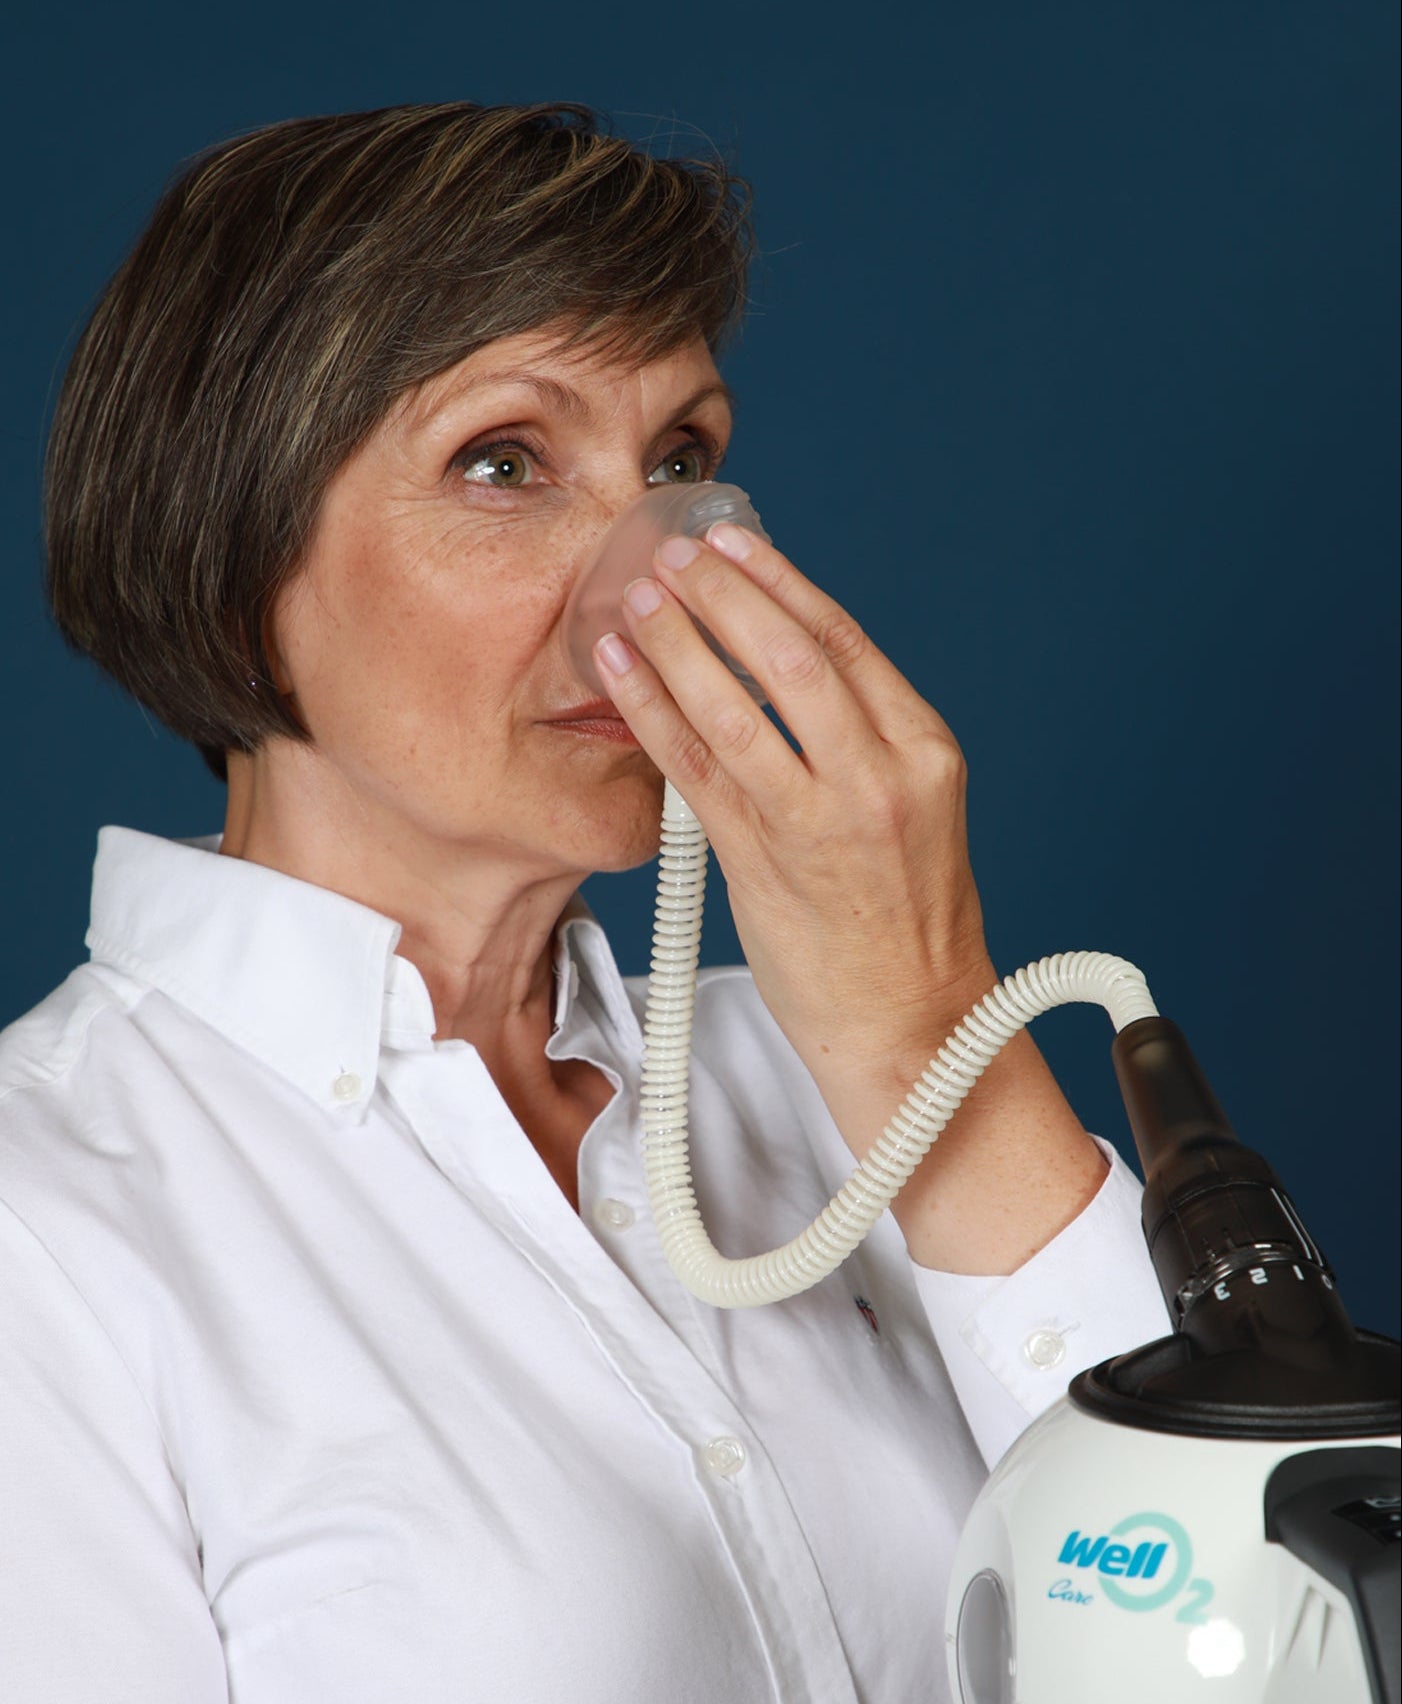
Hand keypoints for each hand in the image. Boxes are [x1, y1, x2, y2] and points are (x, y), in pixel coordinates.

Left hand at [594, 521, 995, 1156]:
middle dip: (724, 595)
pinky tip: (619, 669)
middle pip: (791, 657)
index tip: (737, 542)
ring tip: (638, 596)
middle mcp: (878, 777)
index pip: (845, 642)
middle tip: (675, 553)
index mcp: (923, 751)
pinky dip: (651, 710)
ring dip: (678, 642)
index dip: (782, 582)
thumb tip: (777, 663)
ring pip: (735, 707)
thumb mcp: (912, 808)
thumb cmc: (908, 918)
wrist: (917, 1025)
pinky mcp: (762, 864)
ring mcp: (818, 822)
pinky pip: (693, 769)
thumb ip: (858, 739)